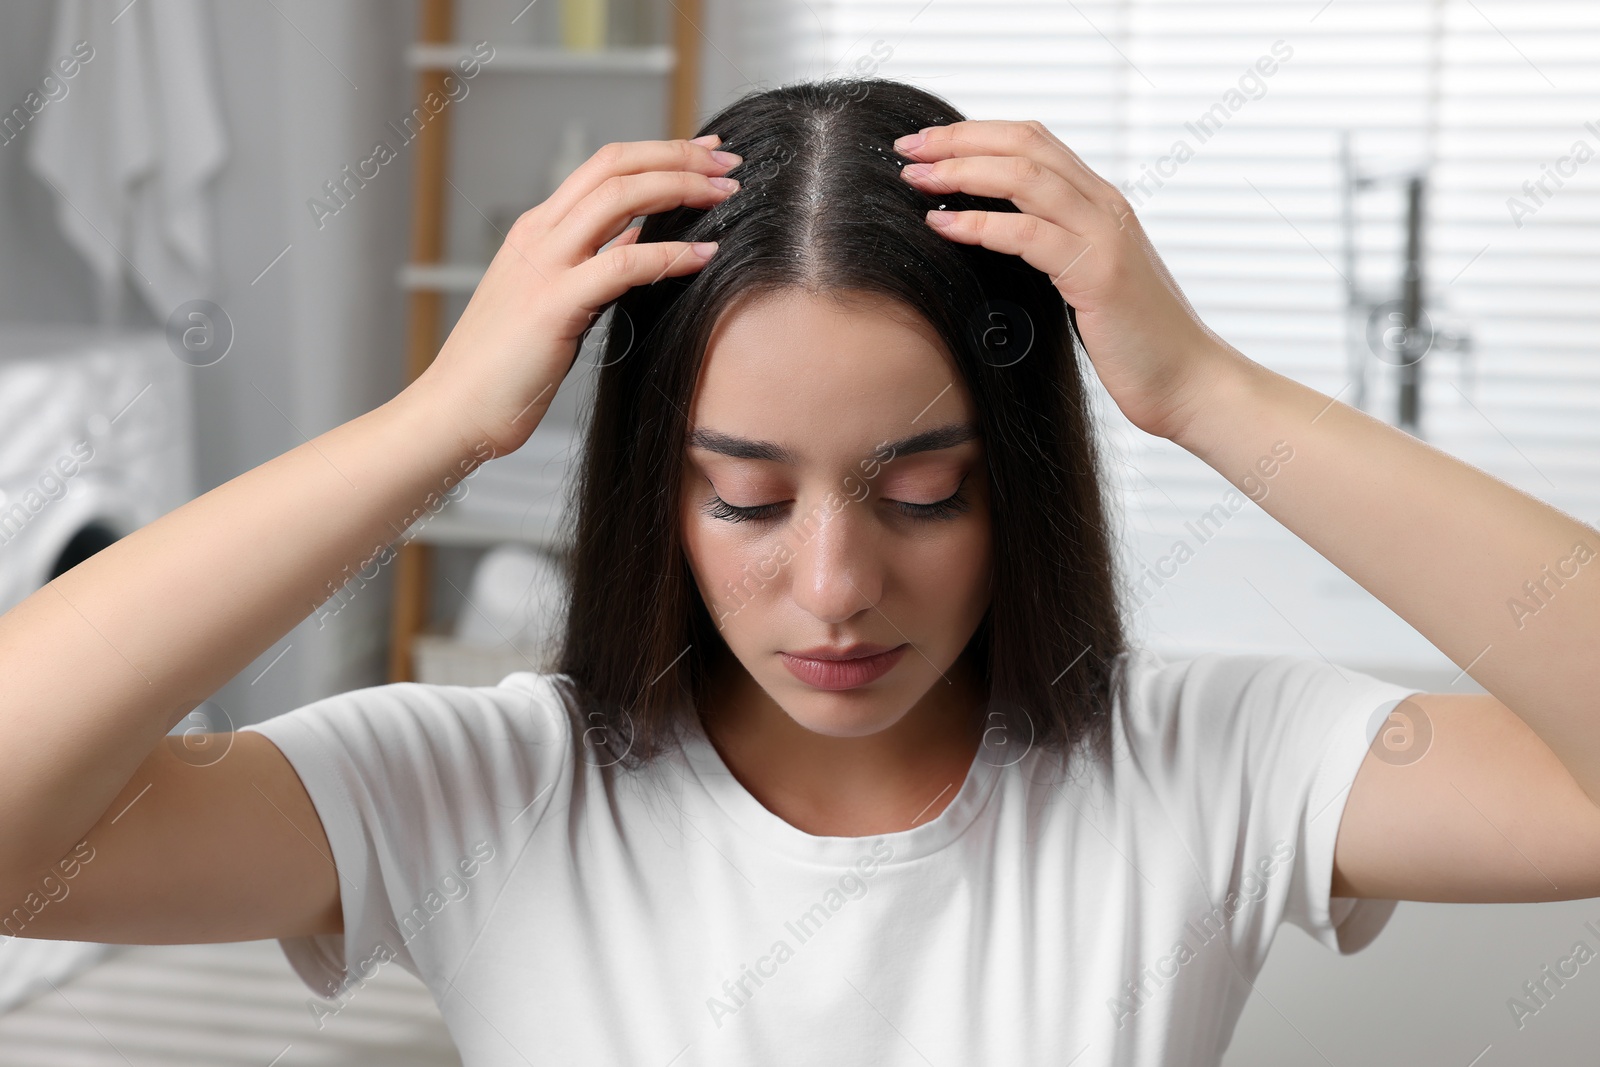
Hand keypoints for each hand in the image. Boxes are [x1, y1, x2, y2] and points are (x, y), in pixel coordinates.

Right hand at [414, 135, 740, 456]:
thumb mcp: (556, 300)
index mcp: (537, 231)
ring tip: (726, 194)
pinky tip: (705, 255)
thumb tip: (636, 235)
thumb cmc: (505, 368)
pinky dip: (670, 254)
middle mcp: (538, 236)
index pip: (604, 166)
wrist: (456, 410)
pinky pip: (623, 264)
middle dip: (678, 155)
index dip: (660, 152)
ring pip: (619, 198)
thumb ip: (593, 263)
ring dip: (680, 187)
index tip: (706, 155)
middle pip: (615, 165)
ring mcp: (543, 266)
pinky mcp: (553, 305)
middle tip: (728, 163)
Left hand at [893, 119, 1241, 440]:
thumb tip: (995, 244)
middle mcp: (1105, 207)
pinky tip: (944, 225)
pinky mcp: (1099, 274)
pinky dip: (981, 224)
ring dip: (962, 172)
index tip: (926, 145)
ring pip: (1025, 176)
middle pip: (1024, 144)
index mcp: (1101, 204)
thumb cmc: (1133, 344)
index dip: (975, 134)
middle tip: (906, 148)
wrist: (1188, 384)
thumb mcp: (1086, 285)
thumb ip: (1053, 253)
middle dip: (958, 140)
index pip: (1034, 141)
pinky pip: (1030, 234)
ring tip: (916, 180)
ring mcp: (1106, 236)